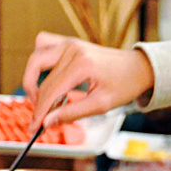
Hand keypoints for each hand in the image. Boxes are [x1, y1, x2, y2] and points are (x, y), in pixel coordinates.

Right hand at [22, 32, 154, 130]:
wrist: (138, 67)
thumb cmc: (124, 86)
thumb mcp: (100, 105)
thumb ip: (72, 113)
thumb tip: (47, 122)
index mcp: (82, 65)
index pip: (50, 90)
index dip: (39, 112)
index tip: (34, 128)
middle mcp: (72, 50)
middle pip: (41, 78)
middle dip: (36, 101)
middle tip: (40, 117)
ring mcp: (69, 43)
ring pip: (36, 58)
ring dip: (33, 78)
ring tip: (42, 98)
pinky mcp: (69, 42)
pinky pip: (44, 44)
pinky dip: (39, 60)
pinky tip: (46, 75)